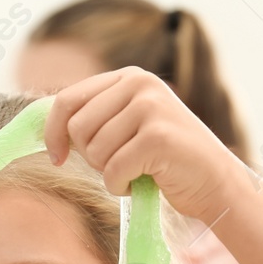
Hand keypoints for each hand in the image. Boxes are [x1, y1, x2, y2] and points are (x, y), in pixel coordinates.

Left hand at [42, 66, 245, 223]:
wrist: (215, 182)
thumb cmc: (165, 160)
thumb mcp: (128, 126)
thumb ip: (95, 118)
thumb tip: (47, 128)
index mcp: (129, 77)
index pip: (67, 100)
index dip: (53, 133)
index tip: (56, 157)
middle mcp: (140, 84)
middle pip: (78, 128)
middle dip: (91, 157)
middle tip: (119, 164)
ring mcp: (151, 107)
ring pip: (94, 151)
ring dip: (109, 172)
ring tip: (137, 170)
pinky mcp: (158, 137)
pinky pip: (113, 171)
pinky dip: (122, 186)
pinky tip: (145, 181)